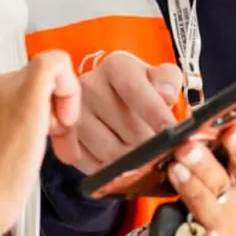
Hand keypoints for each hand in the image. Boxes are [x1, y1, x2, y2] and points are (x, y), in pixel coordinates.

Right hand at [62, 51, 182, 174]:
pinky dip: (109, 169)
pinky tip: (118, 161)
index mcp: (117, 66)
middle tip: (159, 150)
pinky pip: (90, 163)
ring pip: (109, 150)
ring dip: (130, 160)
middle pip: (126, 127)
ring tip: (139, 154)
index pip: (135, 90)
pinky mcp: (63, 137)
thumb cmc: (140, 91)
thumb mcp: (159, 79)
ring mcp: (72, 112)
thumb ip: (168, 81)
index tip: (171, 133)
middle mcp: (89, 84)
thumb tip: (166, 95)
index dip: (155, 113)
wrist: (111, 101)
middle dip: (148, 144)